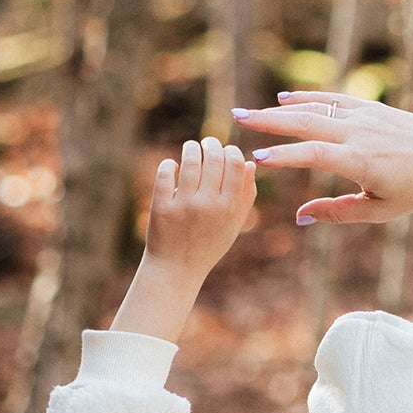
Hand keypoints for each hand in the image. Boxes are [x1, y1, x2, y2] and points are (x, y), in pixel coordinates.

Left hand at [110, 138, 256, 343]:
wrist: (178, 268)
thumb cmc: (209, 244)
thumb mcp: (233, 224)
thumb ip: (245, 196)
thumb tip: (250, 164)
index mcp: (230, 208)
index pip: (235, 165)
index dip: (232, 151)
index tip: (227, 150)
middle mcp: (209, 205)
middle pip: (213, 159)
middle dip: (211, 145)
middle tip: (208, 143)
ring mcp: (184, 206)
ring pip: (188, 162)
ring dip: (191, 149)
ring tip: (191, 149)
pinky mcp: (161, 206)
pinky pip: (164, 174)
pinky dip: (168, 165)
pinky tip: (172, 166)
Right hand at [231, 91, 412, 225]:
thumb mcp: (381, 210)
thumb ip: (339, 213)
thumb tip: (300, 217)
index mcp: (362, 162)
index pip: (312, 155)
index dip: (283, 157)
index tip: (256, 159)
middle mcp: (360, 134)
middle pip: (306, 124)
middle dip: (269, 121)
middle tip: (237, 118)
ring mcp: (366, 117)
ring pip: (317, 109)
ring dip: (283, 109)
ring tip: (254, 111)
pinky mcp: (373, 108)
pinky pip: (335, 100)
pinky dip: (310, 98)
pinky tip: (287, 99)